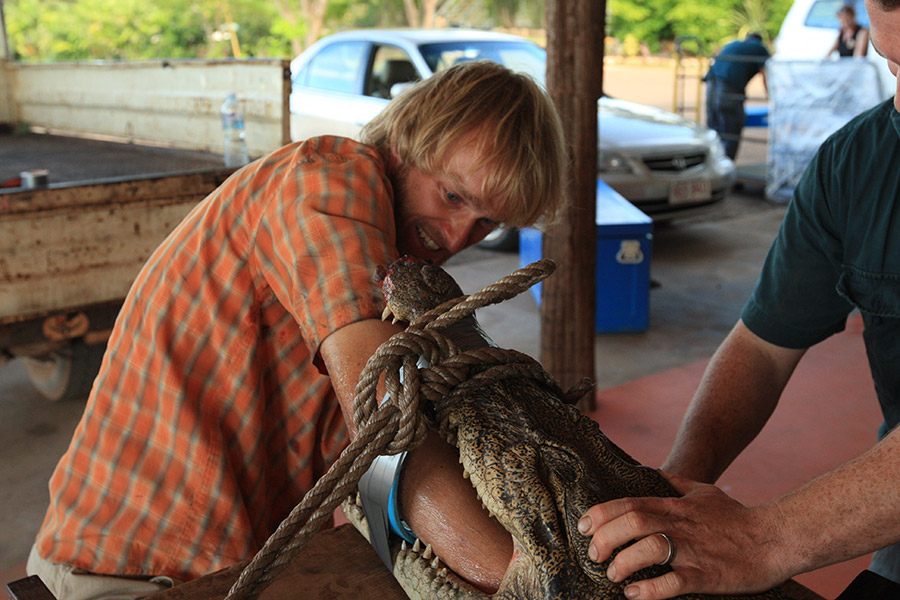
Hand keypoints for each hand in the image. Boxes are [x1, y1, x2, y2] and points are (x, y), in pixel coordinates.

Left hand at [577, 473, 790, 599]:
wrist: (775, 539)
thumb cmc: (736, 517)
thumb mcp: (703, 491)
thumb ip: (675, 482)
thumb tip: (652, 472)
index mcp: (675, 507)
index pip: (629, 504)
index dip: (601, 514)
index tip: (583, 526)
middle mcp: (679, 526)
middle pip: (632, 524)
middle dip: (605, 538)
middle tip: (594, 554)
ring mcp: (692, 551)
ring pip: (648, 550)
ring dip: (623, 563)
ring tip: (613, 574)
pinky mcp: (706, 576)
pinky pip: (672, 583)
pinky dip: (649, 590)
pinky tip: (634, 594)